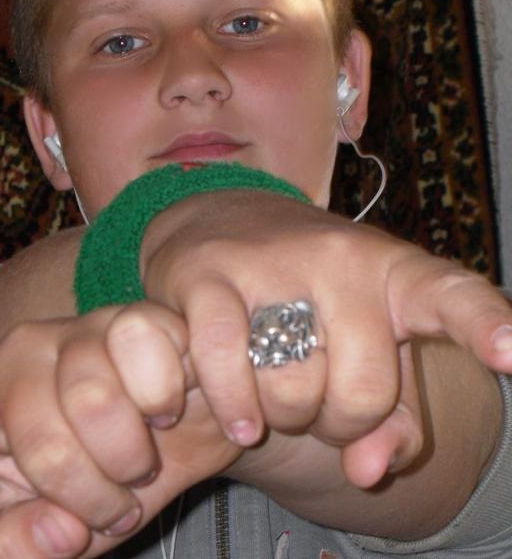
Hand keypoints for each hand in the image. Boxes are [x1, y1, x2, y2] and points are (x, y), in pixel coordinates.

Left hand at [0, 302, 238, 557]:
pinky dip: (161, 396)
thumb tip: (57, 535)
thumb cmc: (110, 466)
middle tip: (119, 501)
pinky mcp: (136, 314)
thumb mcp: (67, 519)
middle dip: (91, 495)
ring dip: (131, 453)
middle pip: (44, 441)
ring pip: (94, 399)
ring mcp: (81, 327)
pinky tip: (165, 408)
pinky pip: (140, 350)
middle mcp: (27, 353)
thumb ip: (36, 540)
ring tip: (143, 456)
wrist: (183, 427)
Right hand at [141, 190, 511, 486]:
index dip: (485, 324)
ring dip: (282, 418)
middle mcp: (339, 257)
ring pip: (291, 388)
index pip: (449, 294)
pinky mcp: (209, 272)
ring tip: (272, 392)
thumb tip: (370, 473)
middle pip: (361, 390)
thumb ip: (390, 417)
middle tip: (316, 400)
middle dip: (339, 423)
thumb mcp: (365, 345)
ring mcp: (272, 261)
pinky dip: (233, 403)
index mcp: (392, 271)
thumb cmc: (305, 296)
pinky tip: (238, 420)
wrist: (221, 221)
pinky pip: (226, 360)